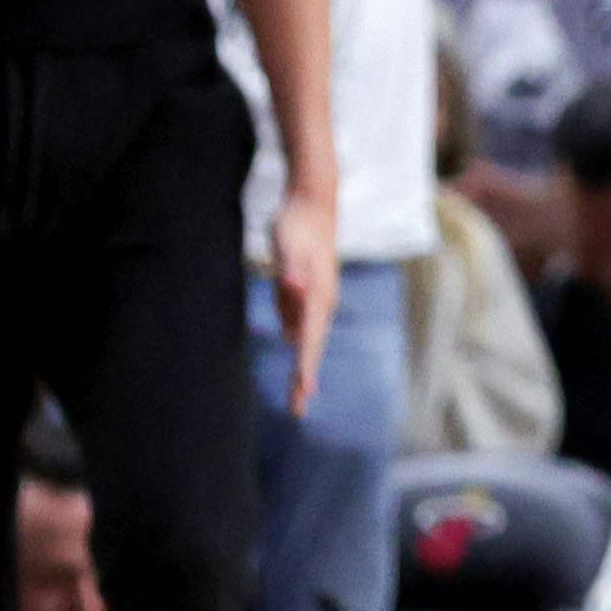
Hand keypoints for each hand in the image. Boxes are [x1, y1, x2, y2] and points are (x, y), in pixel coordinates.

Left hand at [269, 188, 338, 413]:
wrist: (312, 201)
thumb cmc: (298, 225)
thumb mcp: (289, 246)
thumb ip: (292, 271)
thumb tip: (293, 290)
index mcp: (318, 297)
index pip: (310, 341)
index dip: (305, 369)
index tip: (303, 395)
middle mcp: (321, 302)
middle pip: (311, 346)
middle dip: (305, 377)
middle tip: (298, 408)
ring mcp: (316, 296)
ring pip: (306, 335)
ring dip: (303, 363)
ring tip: (299, 392)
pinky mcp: (307, 289)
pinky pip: (299, 319)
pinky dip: (297, 338)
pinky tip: (293, 345)